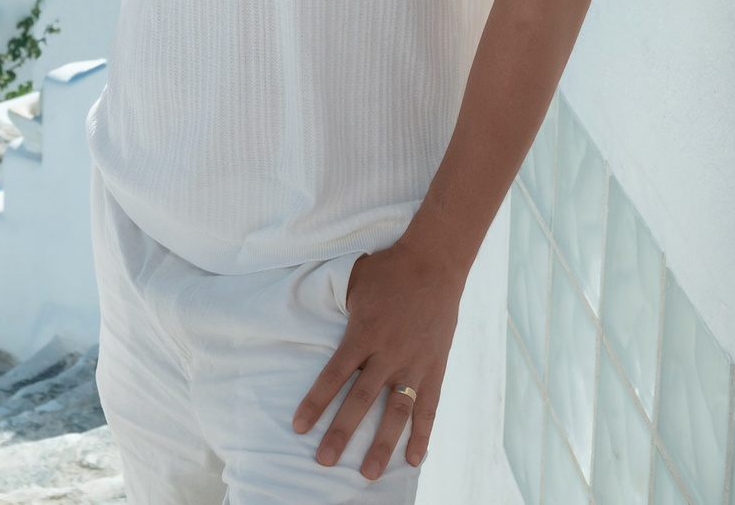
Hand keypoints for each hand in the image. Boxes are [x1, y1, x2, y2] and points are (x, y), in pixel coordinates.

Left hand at [292, 239, 464, 477]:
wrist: (436, 261)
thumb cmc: (389, 270)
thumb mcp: (355, 283)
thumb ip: (338, 308)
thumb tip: (311, 317)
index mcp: (364, 332)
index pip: (334, 375)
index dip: (315, 402)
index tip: (299, 426)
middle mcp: (388, 353)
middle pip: (361, 400)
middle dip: (341, 432)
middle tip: (325, 461)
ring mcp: (414, 363)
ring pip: (396, 411)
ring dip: (382, 444)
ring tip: (369, 473)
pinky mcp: (435, 367)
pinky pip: (428, 407)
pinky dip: (422, 434)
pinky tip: (414, 460)